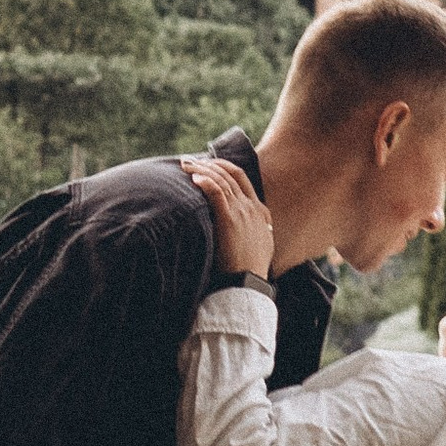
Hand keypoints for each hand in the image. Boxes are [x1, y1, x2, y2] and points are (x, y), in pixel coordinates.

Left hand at [184, 153, 273, 280]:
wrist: (247, 285)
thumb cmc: (246, 273)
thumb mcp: (255, 249)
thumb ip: (248, 234)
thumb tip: (235, 233)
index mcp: (260, 214)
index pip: (242, 180)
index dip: (224, 168)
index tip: (209, 165)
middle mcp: (252, 208)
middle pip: (230, 175)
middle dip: (209, 164)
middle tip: (189, 160)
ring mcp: (242, 212)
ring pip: (221, 180)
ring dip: (202, 169)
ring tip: (185, 164)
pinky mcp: (230, 219)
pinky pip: (216, 191)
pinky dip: (205, 181)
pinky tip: (194, 177)